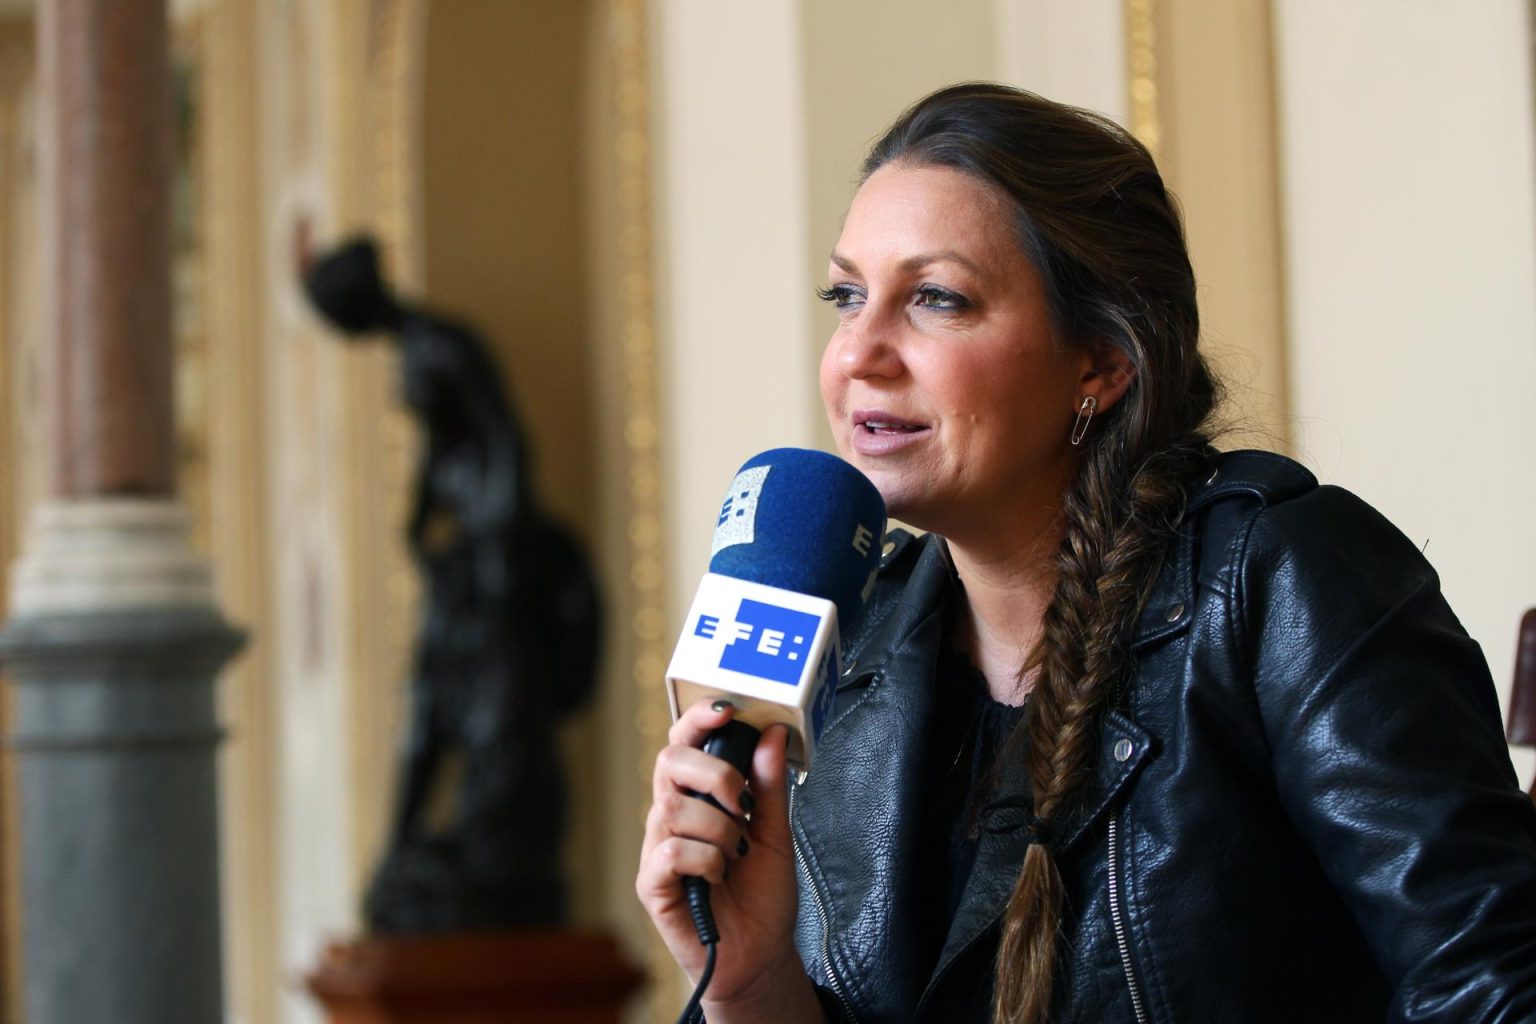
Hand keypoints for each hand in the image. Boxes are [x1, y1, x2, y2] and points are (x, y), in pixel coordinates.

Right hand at [636, 700, 823, 1022]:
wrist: (760, 955)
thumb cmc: (761, 896)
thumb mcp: (775, 833)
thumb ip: (769, 785)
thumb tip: (771, 733)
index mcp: (696, 799)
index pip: (682, 744)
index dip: (696, 720)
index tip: (726, 711)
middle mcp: (670, 818)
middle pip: (668, 762)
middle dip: (714, 774)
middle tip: (742, 804)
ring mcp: (657, 850)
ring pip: (673, 807)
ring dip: (718, 828)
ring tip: (736, 853)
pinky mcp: (652, 884)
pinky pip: (670, 851)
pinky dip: (705, 859)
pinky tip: (718, 876)